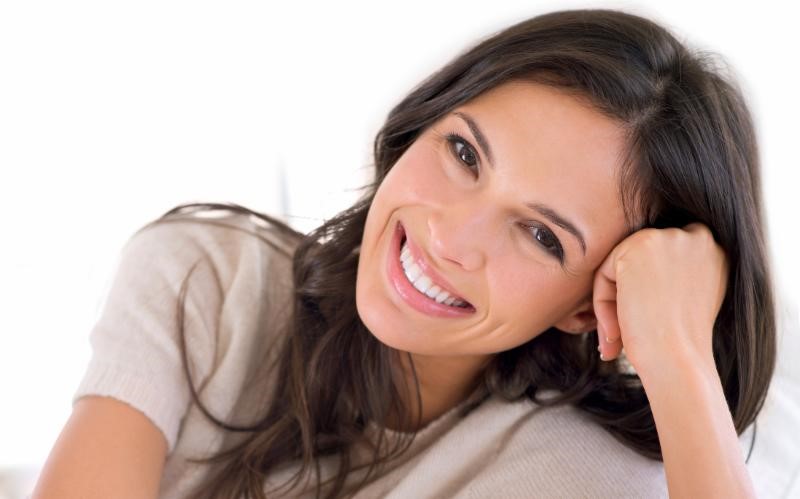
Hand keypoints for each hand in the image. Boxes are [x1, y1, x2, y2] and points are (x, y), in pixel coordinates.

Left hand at [592, 223, 727, 374]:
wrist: (678, 360)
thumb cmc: (681, 345)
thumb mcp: (687, 303)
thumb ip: (670, 280)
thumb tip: (640, 277)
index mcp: (715, 254)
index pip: (665, 261)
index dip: (649, 291)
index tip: (645, 325)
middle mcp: (698, 238)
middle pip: (642, 263)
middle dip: (629, 297)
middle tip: (622, 337)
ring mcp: (670, 237)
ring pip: (622, 267)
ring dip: (614, 303)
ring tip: (618, 338)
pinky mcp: (640, 244)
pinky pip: (605, 272)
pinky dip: (603, 304)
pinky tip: (617, 331)